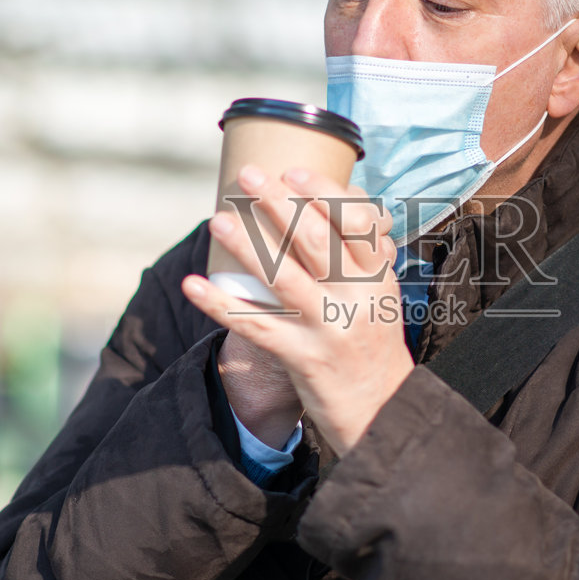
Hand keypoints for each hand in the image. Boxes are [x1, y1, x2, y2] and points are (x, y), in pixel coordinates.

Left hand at [183, 165, 413, 455]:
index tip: (292, 170)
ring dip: (247, 246)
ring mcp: (331, 329)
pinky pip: (257, 326)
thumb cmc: (371, 341)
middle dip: (279, 202)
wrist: (383, 409)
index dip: (324, 192)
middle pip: (317, 240)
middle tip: (247, 174)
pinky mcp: (304, 358)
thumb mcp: (379, 294)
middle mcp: (358, 298)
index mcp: (379, 276)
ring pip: (284, 278)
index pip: (357, 221)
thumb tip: (318, 201)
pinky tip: (195, 284)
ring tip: (217, 220)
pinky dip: (222, 304)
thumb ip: (356, 254)